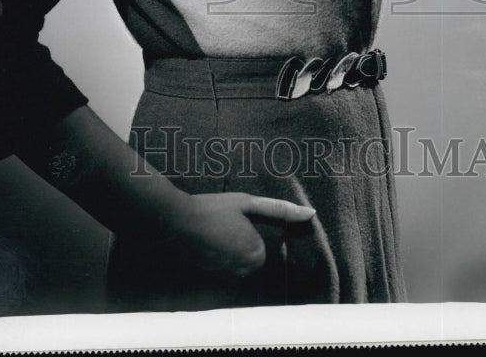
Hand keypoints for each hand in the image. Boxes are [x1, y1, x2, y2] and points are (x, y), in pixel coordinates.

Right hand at [160, 193, 315, 277]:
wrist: (174, 221)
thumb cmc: (212, 208)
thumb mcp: (247, 203)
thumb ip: (280, 210)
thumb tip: (311, 214)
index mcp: (257, 254)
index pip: (263, 248)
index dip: (250, 232)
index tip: (234, 222)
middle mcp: (243, 273)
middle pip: (249, 259)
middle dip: (239, 244)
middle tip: (222, 227)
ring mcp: (224, 280)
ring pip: (234, 266)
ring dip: (227, 253)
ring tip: (212, 235)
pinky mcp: (208, 282)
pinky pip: (220, 272)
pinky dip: (215, 261)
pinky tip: (205, 246)